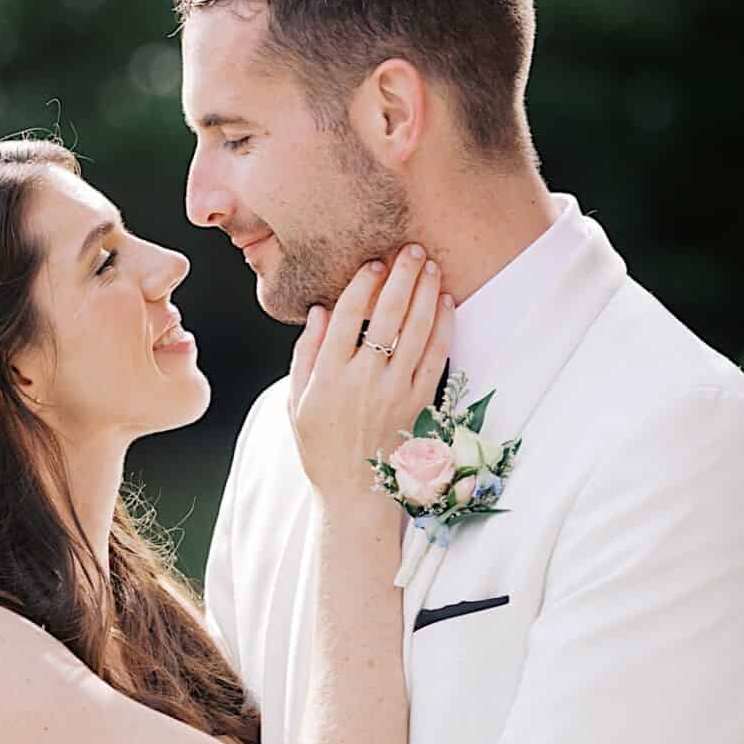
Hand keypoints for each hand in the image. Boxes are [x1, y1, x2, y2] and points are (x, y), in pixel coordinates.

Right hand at [290, 245, 455, 503]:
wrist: (355, 494)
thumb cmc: (321, 447)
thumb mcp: (297, 401)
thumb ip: (306, 354)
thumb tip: (320, 311)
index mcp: (329, 376)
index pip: (347, 318)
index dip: (361, 287)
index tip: (373, 263)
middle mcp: (364, 380)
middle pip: (387, 317)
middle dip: (401, 278)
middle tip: (412, 249)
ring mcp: (395, 392)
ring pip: (416, 332)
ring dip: (425, 295)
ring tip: (431, 266)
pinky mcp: (419, 405)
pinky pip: (435, 358)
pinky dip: (442, 328)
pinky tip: (446, 304)